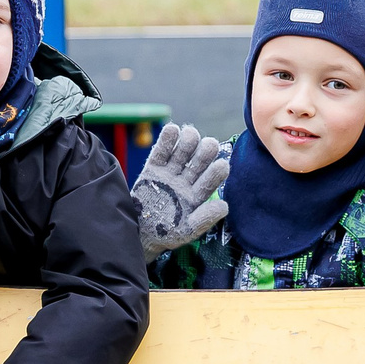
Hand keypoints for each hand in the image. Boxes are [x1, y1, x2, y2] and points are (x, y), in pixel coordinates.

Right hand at [133, 122, 229, 258]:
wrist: (140, 233)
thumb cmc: (166, 234)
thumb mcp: (186, 231)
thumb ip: (204, 219)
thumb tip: (224, 206)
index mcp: (197, 195)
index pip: (210, 181)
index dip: (216, 173)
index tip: (222, 165)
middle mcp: (186, 181)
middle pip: (198, 162)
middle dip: (205, 153)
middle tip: (210, 145)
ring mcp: (170, 173)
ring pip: (182, 154)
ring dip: (188, 142)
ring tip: (191, 134)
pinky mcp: (153, 169)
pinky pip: (161, 152)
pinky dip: (166, 141)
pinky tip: (173, 129)